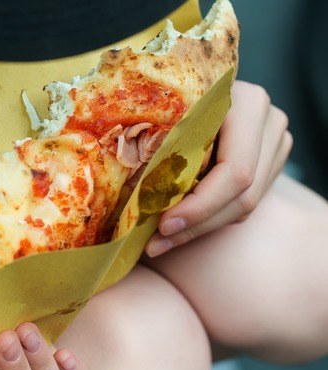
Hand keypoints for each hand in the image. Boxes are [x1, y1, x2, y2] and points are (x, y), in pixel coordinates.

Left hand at [146, 80, 292, 255]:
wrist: (196, 84)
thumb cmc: (166, 96)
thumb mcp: (164, 114)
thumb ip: (160, 147)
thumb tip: (134, 201)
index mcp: (245, 102)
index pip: (235, 171)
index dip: (200, 206)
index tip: (162, 226)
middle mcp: (268, 119)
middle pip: (243, 193)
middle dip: (196, 225)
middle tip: (155, 244)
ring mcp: (274, 139)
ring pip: (246, 204)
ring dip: (199, 228)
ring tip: (159, 242)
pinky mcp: (270, 157)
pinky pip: (243, 201)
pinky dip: (209, 218)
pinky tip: (178, 226)